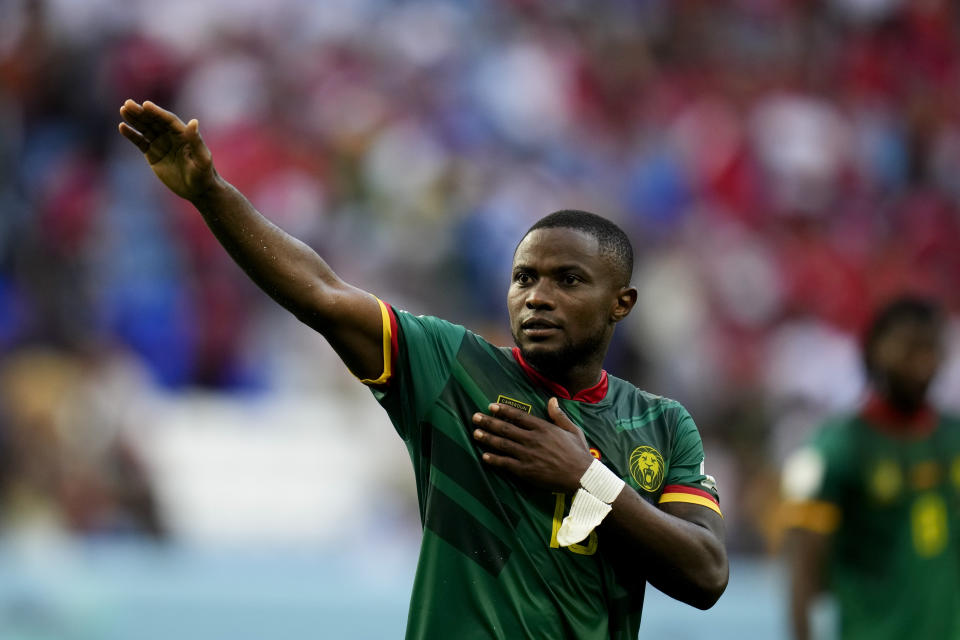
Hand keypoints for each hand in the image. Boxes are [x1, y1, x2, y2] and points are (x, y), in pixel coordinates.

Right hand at [118, 100, 217, 201]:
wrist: (198, 190)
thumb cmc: (204, 174)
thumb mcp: (202, 159)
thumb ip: (196, 141)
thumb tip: (193, 122)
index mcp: (183, 134)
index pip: (168, 120)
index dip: (157, 112)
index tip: (145, 105)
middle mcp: (171, 136)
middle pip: (154, 121)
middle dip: (141, 112)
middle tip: (127, 104)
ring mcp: (161, 144)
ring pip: (145, 128)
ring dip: (134, 119)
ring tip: (123, 110)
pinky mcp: (152, 154)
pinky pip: (140, 141)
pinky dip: (132, 134)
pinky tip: (122, 127)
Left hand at [472, 397, 594, 491]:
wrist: (582, 477)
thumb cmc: (579, 453)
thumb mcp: (572, 430)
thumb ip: (559, 415)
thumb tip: (552, 400)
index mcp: (543, 428)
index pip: (518, 416)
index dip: (503, 410)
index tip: (491, 406)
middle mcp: (533, 439)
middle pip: (506, 428)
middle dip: (489, 422)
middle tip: (475, 417)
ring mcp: (528, 455)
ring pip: (503, 444)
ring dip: (488, 438)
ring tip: (475, 433)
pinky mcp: (526, 471)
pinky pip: (506, 463)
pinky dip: (494, 459)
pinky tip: (484, 456)